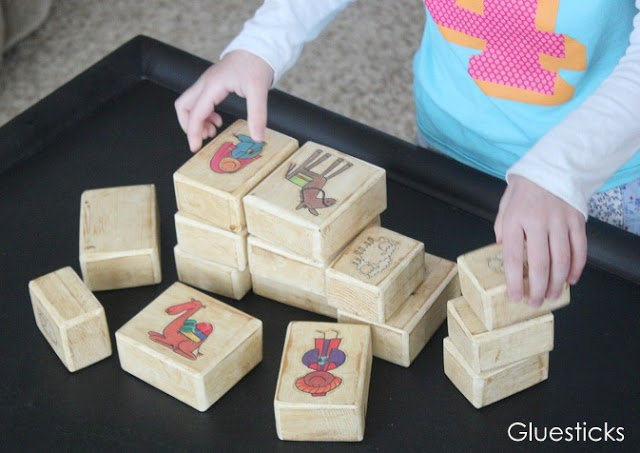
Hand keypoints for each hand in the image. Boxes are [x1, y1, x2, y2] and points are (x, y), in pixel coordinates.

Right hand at [175, 50, 273, 151]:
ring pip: (189, 104)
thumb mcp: (259, 91)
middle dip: (189, 125)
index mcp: (212, 85)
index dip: (193, 132)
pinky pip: (199, 102)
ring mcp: (207, 82)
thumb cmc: (256, 65)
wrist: (259, 48)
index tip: (195, 148)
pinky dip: (204, 114)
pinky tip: (217, 119)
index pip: (195, 113)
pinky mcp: (212, 84)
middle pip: (183, 106)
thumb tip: (257, 137)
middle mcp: (205, 83)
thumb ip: (257, 115)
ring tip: (213, 129)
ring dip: (197, 120)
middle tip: (204, 138)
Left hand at [494, 175, 586, 306]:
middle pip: (540, 263)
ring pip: (562, 259)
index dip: (514, 280)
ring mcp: (560, 221)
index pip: (514, 257)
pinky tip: (570, 279)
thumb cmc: (524, 190)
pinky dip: (577, 267)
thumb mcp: (505, 207)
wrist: (551, 166)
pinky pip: (579, 248)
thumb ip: (503, 230)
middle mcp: (538, 222)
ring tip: (553, 296)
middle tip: (536, 302)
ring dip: (558, 282)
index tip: (515, 296)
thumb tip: (503, 253)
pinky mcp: (577, 220)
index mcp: (515, 220)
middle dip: (538, 288)